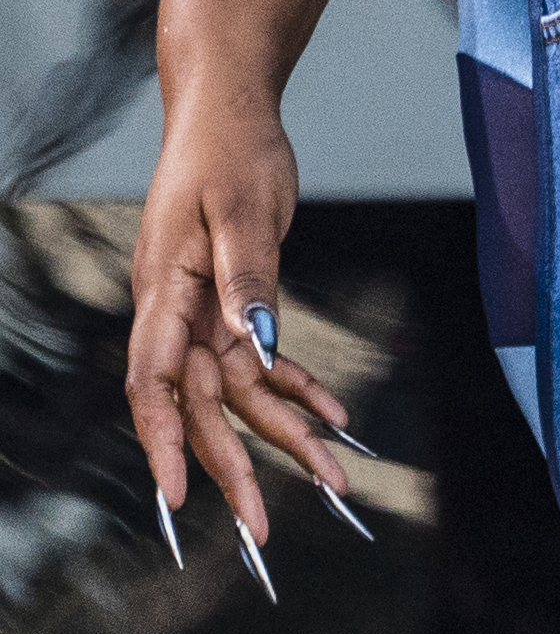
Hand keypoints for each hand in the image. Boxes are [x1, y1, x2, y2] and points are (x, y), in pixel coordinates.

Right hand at [126, 99, 353, 553]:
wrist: (228, 106)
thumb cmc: (228, 147)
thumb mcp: (243, 208)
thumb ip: (248, 279)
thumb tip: (258, 346)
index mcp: (164, 289)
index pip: (153, 382)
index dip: (163, 442)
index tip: (178, 497)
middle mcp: (177, 310)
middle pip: (200, 403)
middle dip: (233, 466)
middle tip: (265, 527)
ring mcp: (203, 309)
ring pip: (239, 390)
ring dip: (282, 433)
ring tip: (330, 478)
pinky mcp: (232, 301)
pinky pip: (261, 359)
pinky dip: (296, 386)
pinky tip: (332, 415)